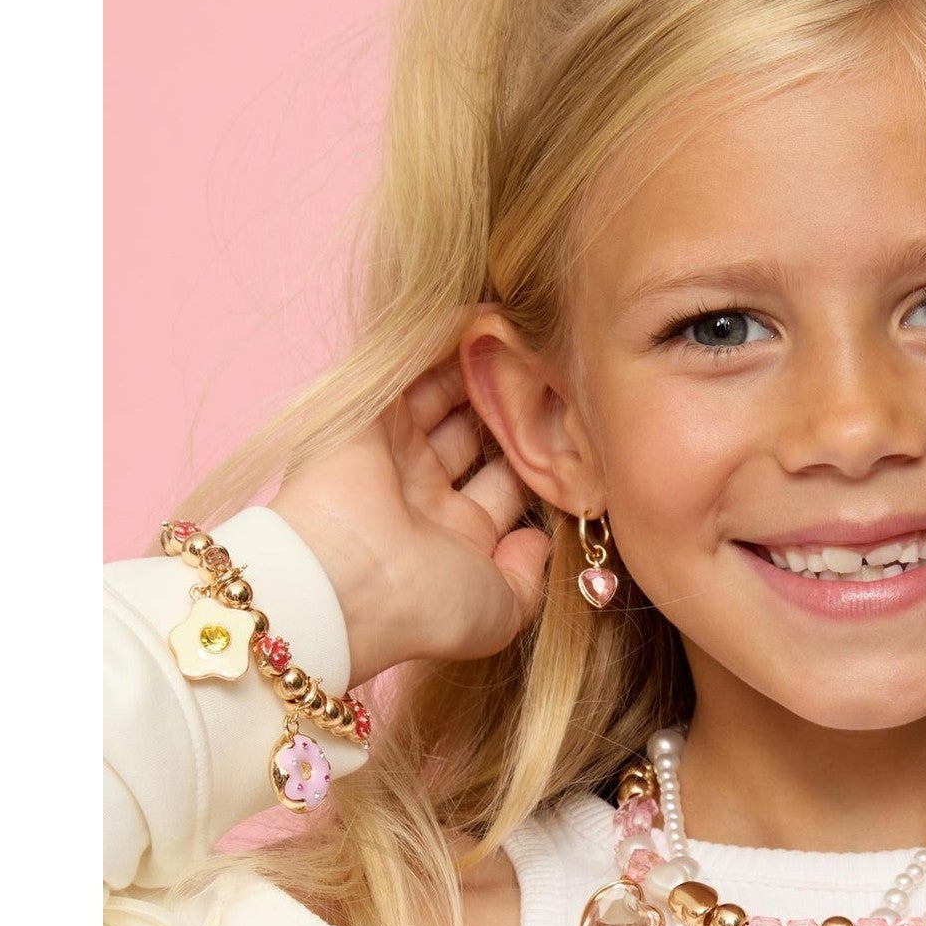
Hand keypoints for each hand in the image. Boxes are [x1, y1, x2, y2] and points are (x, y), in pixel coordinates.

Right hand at [269, 359, 550, 683]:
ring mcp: (394, 451)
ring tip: (528, 338)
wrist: (344, 583)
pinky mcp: (368, 412)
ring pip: (448, 398)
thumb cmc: (425, 605)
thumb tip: (538, 543)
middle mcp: (423, 494)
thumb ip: (528, 580)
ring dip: (484, 370)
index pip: (506, 486)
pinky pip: (412, 366)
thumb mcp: (500, 612)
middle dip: (514, 410)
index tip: (581, 433)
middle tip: (557, 376)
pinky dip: (445, 340)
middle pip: (477, 436)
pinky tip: (487, 313)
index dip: (542, 461)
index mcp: (454, 538)